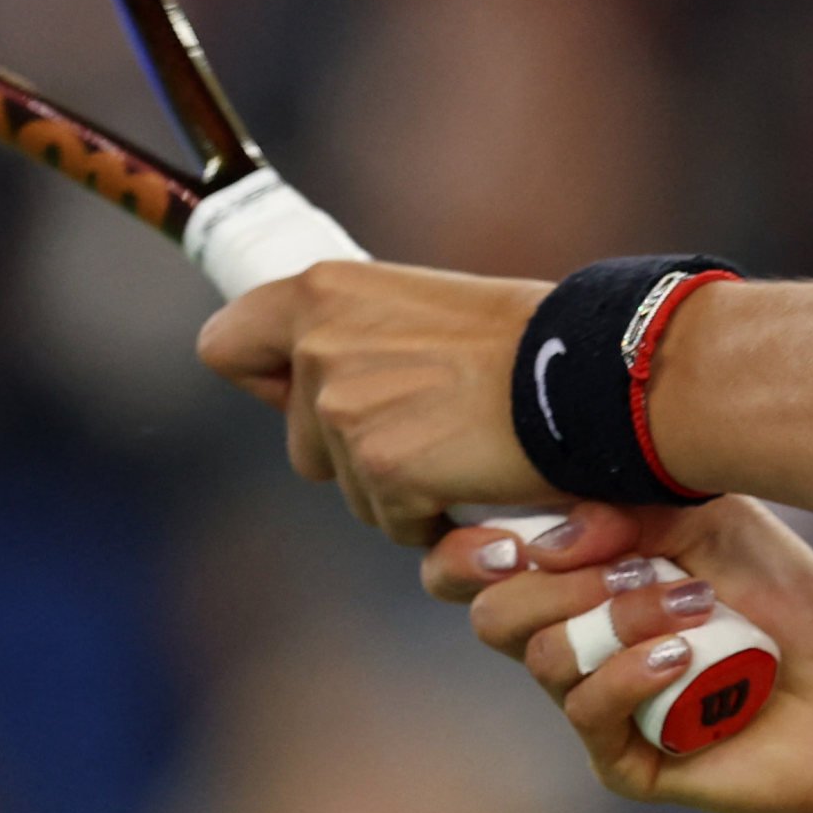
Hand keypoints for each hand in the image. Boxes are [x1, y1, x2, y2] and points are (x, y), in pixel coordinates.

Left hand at [197, 262, 546, 542]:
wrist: (587, 371)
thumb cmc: (524, 337)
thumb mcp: (420, 304)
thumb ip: (359, 335)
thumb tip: (323, 376)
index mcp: (322, 291)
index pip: (225, 346)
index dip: (264, 378)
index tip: (297, 390)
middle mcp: (318, 346)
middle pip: (299, 438)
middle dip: (353, 448)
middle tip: (428, 424)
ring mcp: (344, 413)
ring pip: (350, 486)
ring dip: (398, 482)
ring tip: (463, 445)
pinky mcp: (383, 470)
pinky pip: (395, 521)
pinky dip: (435, 515)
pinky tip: (476, 478)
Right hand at [422, 499, 812, 812]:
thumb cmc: (785, 596)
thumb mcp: (710, 522)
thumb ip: (629, 510)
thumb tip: (546, 536)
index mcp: (576, 580)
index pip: (473, 569)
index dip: (467, 553)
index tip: (514, 537)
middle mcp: (572, 643)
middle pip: (492, 616)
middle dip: (556, 581)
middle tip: (636, 565)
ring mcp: (596, 704)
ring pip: (543, 658)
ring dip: (615, 619)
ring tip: (694, 606)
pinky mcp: (626, 760)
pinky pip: (587, 714)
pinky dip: (627, 674)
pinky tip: (681, 656)